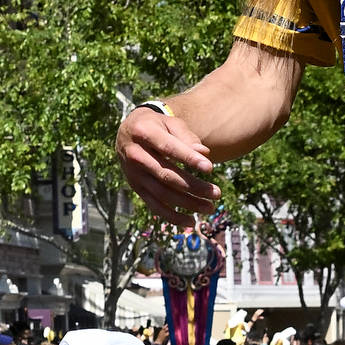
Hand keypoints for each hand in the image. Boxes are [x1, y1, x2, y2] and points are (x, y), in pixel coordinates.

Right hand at [119, 100, 219, 216]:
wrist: (127, 133)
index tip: (210, 168)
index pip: (168, 148)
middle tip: (216, 193)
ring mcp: (133, 174)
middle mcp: (134, 154)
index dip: (188, 158)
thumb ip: (187, 137)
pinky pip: (154, 206)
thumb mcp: (170, 123)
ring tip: (210, 207)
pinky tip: (191, 221)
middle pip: (166, 175)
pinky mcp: (136, 188)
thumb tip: (204, 153)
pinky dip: (172, 216)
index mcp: (143, 132)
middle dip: (193, 186)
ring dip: (187, 203)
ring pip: (162, 193)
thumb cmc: (156, 126)